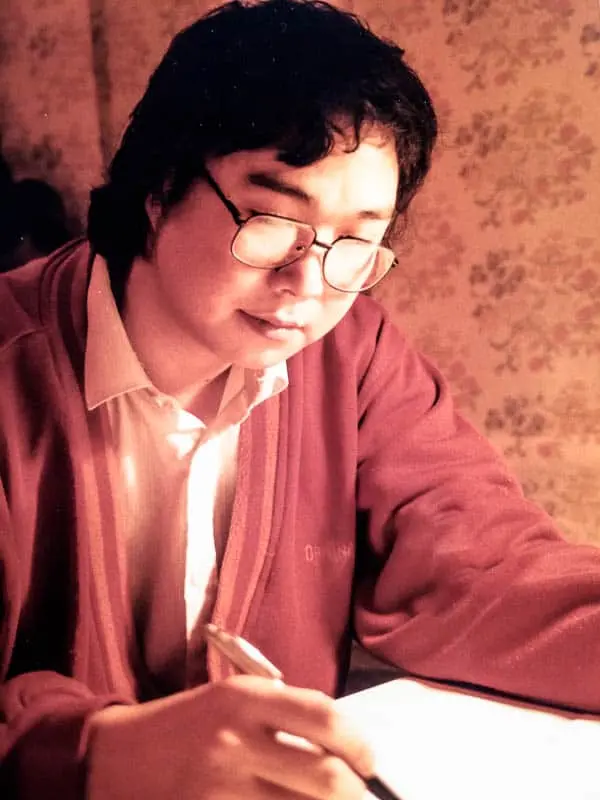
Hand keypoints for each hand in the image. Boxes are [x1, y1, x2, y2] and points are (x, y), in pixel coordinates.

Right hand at [87, 674, 373, 798]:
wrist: (114, 759)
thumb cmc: (183, 725)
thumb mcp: (229, 698)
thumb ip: (281, 714)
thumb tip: (340, 746)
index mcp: (244, 699)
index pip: (325, 718)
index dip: (358, 743)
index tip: (367, 760)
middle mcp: (236, 741)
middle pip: (325, 778)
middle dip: (353, 794)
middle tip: (357, 796)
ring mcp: (222, 789)